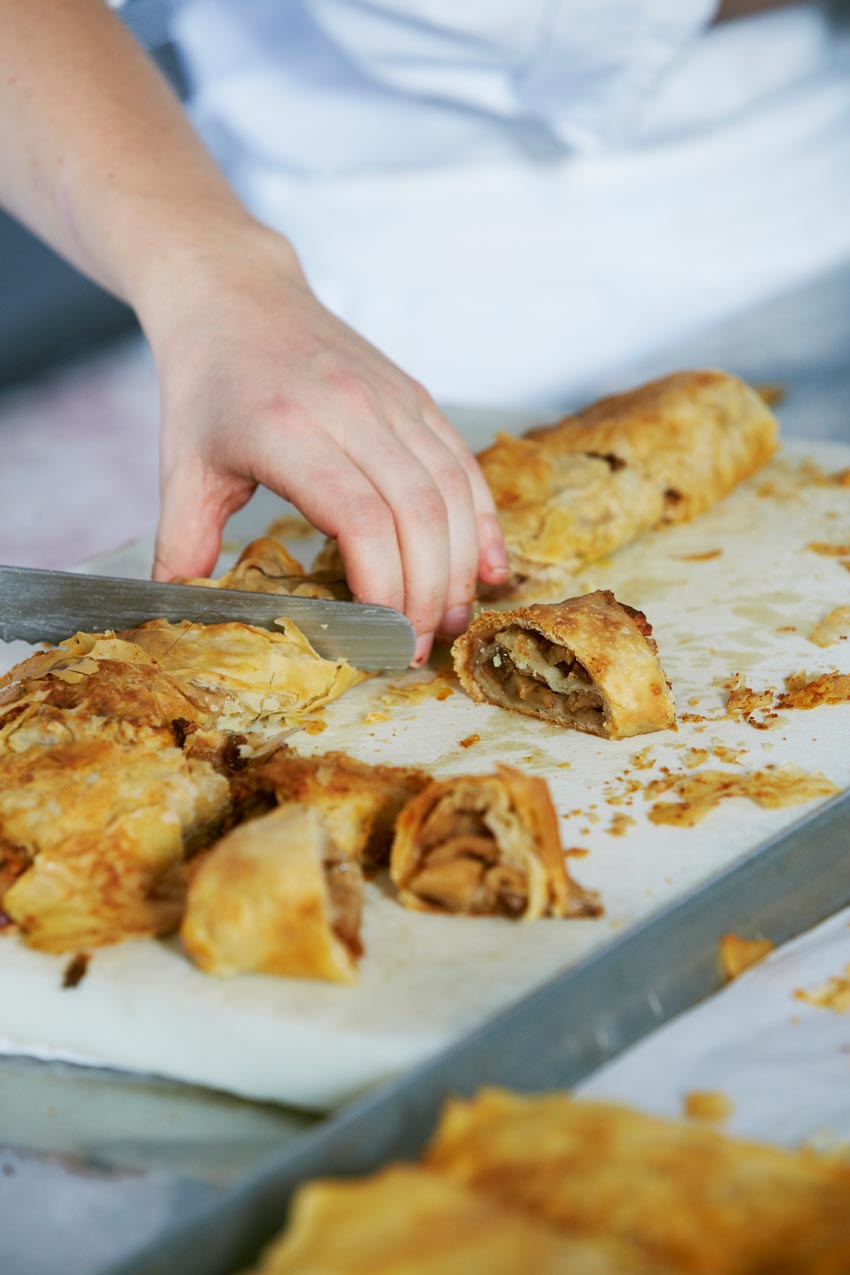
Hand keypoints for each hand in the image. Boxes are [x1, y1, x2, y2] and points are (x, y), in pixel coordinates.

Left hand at [144, 225, 507, 664]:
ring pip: (452, 490)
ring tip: (451, 621)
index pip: (361, 518)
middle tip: (416, 648)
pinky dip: (482, 521)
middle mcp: (352, 409)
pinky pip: (464, 464)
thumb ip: (183, 545)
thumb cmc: (208, 387)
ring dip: (461, 564)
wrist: (236, 295)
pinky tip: (488, 569)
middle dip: (427, 593)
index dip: (384, 586)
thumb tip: (179, 615)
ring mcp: (392, 399)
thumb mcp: (182, 468)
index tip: (380, 639)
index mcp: (289, 429)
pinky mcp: (416, 397)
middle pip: (417, 512)